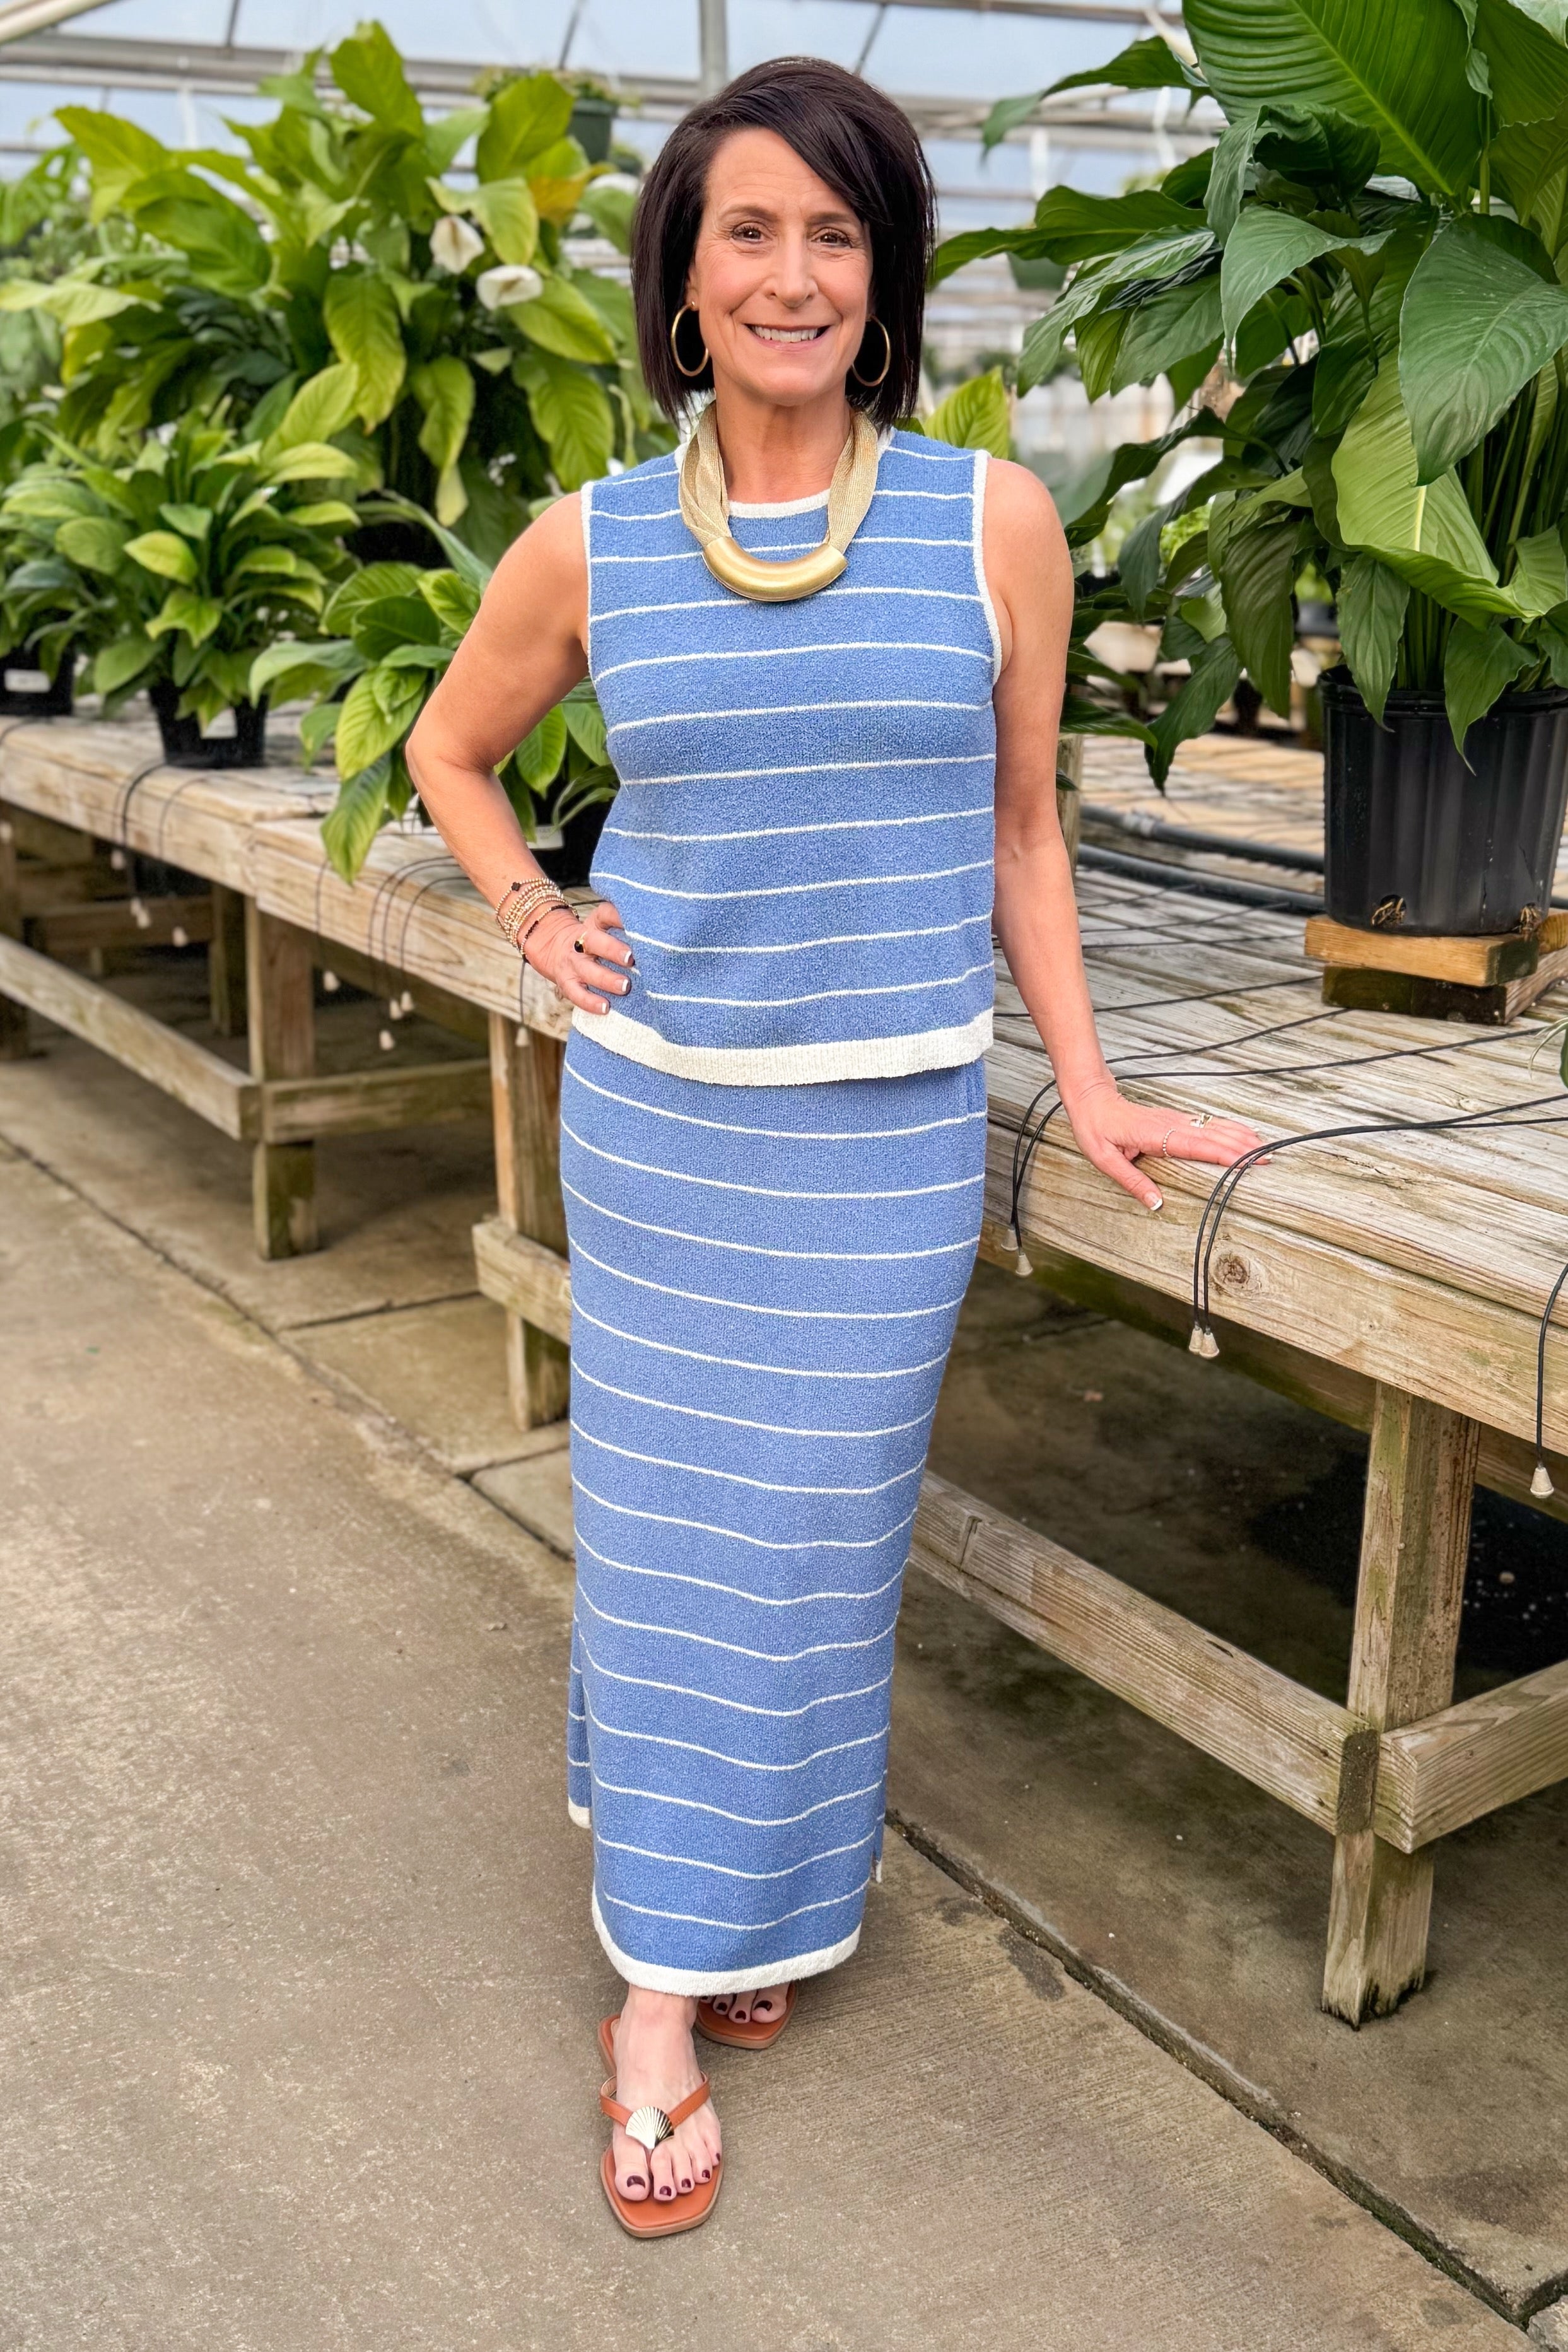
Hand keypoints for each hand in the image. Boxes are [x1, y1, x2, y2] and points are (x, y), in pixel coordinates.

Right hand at [525, 897, 633, 1015]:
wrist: (553, 947)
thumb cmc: (592, 941)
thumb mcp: (602, 927)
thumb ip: (623, 928)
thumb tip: (654, 933)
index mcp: (594, 925)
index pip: (605, 914)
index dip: (618, 916)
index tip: (635, 922)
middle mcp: (581, 942)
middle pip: (594, 942)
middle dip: (612, 950)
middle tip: (630, 958)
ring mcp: (573, 964)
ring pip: (587, 971)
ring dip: (606, 979)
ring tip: (625, 986)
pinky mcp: (567, 983)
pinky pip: (576, 994)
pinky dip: (590, 1003)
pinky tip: (606, 1008)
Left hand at [1064, 1078, 1264, 1212]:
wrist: (1092, 1099)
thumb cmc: (1096, 1128)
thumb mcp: (1106, 1160)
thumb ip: (1132, 1181)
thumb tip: (1156, 1203)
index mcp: (1157, 1136)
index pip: (1198, 1147)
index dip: (1225, 1155)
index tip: (1247, 1161)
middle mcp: (1172, 1125)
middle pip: (1215, 1137)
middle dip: (1243, 1148)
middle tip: (1269, 1160)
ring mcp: (1176, 1120)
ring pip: (1215, 1128)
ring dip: (1240, 1137)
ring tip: (1264, 1148)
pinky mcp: (1176, 1119)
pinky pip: (1207, 1124)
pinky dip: (1229, 1130)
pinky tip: (1241, 1135)